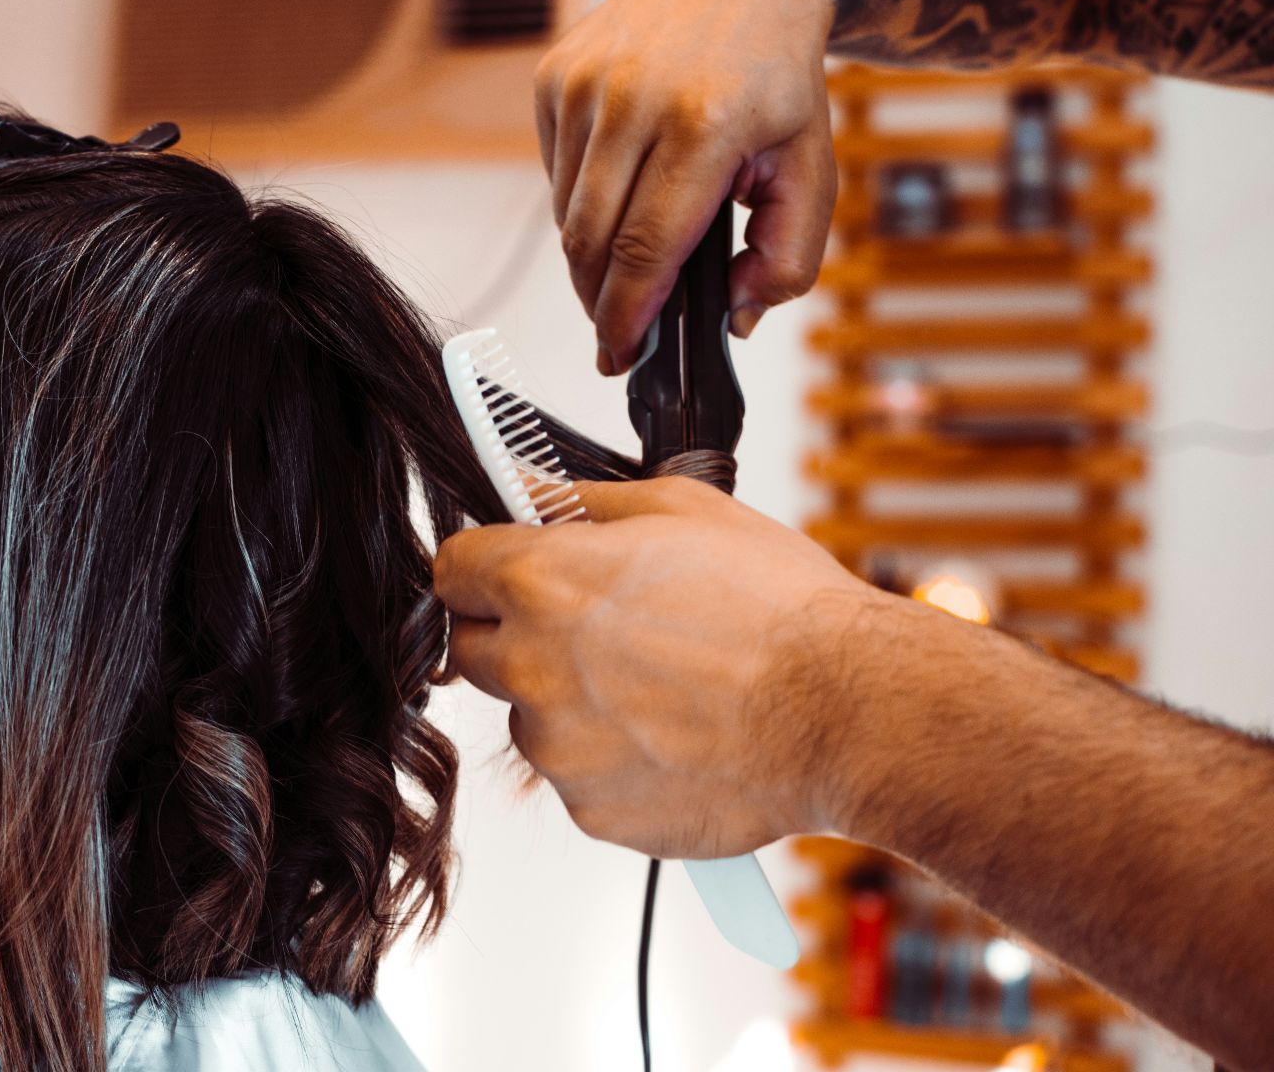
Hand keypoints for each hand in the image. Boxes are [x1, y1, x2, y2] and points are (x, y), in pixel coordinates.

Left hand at [433, 478, 886, 857]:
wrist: (848, 713)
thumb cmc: (782, 611)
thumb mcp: (682, 511)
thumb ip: (584, 501)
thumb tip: (530, 487)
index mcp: (542, 582)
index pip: (451, 571)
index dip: (482, 568)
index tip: (506, 574)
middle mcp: (533, 666)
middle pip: (474, 649)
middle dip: (517, 635)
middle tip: (597, 630)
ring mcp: (559, 748)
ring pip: (532, 719)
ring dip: (571, 705)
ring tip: (663, 688)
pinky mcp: (592, 811)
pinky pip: (580, 779)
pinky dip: (614, 763)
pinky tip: (678, 738)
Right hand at [535, 0, 837, 371]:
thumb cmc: (772, 67)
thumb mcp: (810, 160)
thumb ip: (791, 252)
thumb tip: (740, 315)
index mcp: (706, 123)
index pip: (646, 248)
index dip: (627, 314)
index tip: (621, 353)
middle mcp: (635, 100)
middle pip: (592, 242)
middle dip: (600, 301)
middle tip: (619, 330)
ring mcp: (587, 85)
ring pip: (566, 213)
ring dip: (591, 254)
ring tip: (631, 253)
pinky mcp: (556, 77)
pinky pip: (554, 173)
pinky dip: (580, 201)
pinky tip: (619, 189)